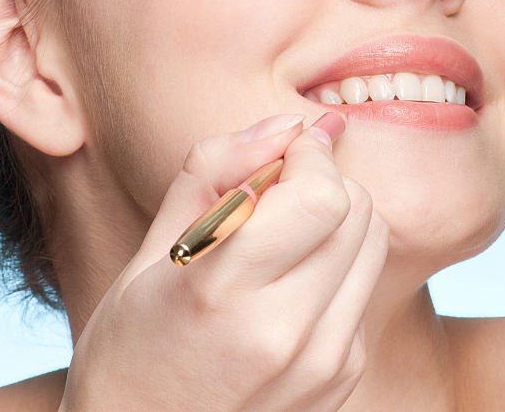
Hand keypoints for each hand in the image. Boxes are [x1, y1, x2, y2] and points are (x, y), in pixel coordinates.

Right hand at [58, 112, 388, 411]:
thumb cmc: (130, 352)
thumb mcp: (147, 256)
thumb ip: (214, 172)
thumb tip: (286, 125)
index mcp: (224, 292)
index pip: (322, 195)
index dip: (311, 156)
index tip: (287, 151)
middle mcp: (285, 333)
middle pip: (359, 211)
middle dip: (325, 182)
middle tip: (280, 193)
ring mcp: (322, 364)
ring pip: (374, 245)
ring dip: (339, 221)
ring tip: (285, 239)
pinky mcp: (343, 380)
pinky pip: (364, 289)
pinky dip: (338, 268)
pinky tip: (290, 288)